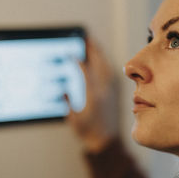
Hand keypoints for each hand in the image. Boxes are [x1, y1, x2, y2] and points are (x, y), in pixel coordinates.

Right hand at [65, 38, 118, 152]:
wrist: (106, 141)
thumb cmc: (89, 132)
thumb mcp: (74, 118)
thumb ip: (68, 103)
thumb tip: (64, 90)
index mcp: (93, 95)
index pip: (86, 71)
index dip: (78, 61)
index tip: (71, 53)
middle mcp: (104, 90)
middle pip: (99, 63)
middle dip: (92, 48)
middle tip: (86, 37)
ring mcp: (110, 90)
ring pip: (106, 65)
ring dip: (99, 53)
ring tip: (92, 43)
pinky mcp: (113, 92)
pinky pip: (109, 71)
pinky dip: (104, 62)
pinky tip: (100, 58)